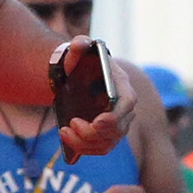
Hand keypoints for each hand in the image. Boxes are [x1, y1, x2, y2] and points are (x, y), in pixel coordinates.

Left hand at [54, 46, 132, 161]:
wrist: (73, 76)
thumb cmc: (79, 62)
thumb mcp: (77, 50)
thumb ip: (79, 44)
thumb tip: (79, 44)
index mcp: (122, 86)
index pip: (128, 104)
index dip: (116, 116)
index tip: (97, 122)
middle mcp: (124, 108)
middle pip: (117, 129)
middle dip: (93, 132)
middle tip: (70, 125)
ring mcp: (117, 124)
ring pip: (107, 143)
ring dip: (84, 142)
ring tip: (64, 132)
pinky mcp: (106, 136)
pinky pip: (99, 149)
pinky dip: (83, 149)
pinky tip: (67, 139)